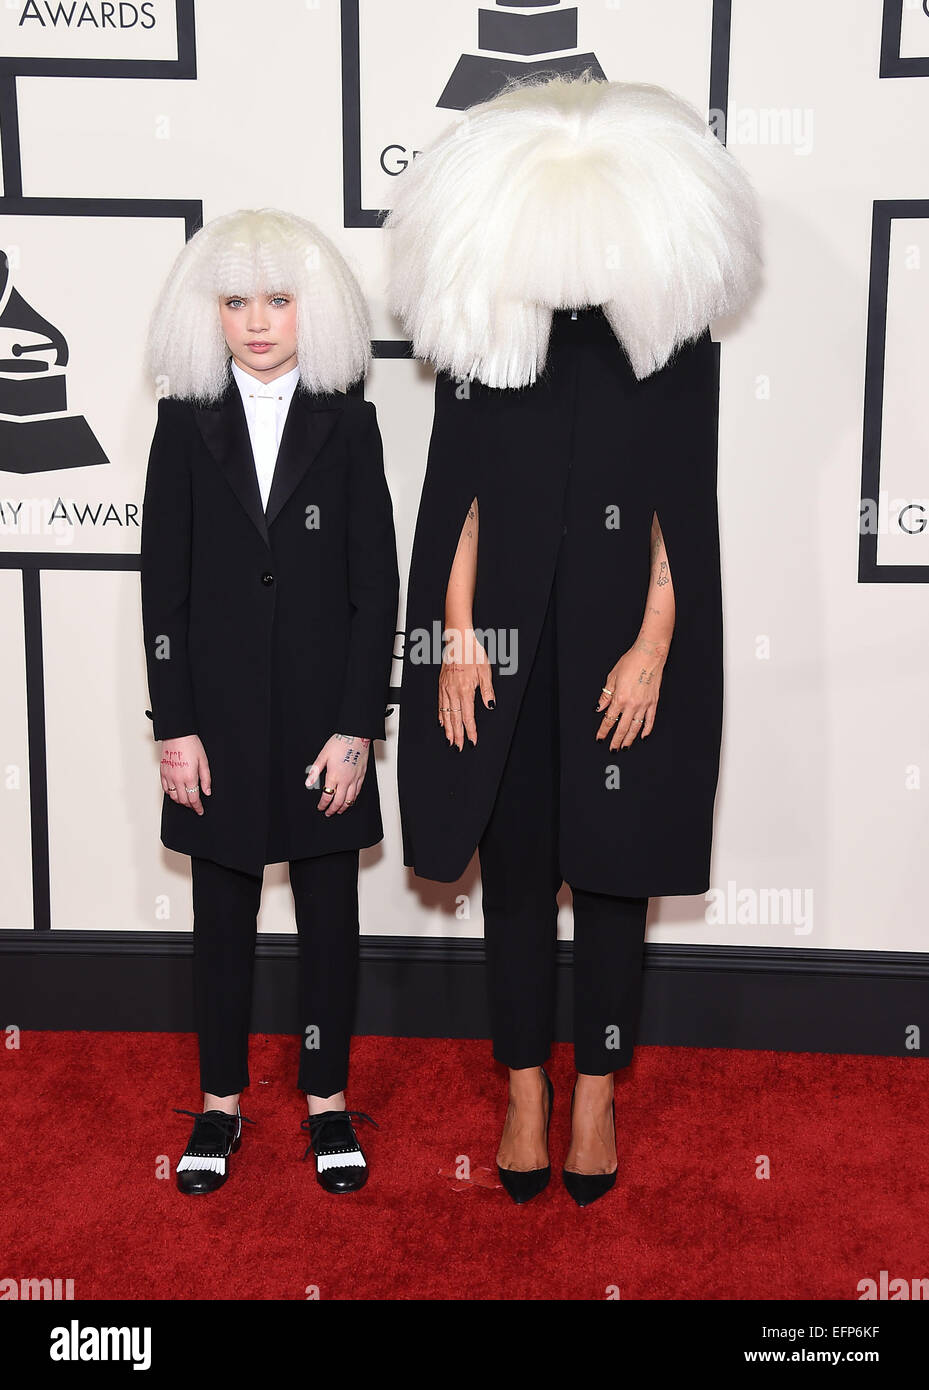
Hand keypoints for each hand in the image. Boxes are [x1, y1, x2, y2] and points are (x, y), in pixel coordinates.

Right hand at [160, 735, 210, 814]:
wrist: (177, 735)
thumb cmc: (191, 745)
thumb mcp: (204, 762)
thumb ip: (206, 779)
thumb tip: (207, 792)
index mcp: (189, 777)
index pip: (193, 799)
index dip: (197, 807)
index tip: (200, 811)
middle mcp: (178, 779)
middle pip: (183, 800)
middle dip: (190, 805)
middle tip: (195, 805)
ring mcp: (169, 777)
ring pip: (173, 797)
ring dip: (181, 801)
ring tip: (187, 800)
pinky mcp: (163, 773)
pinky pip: (166, 789)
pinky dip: (171, 794)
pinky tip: (177, 792)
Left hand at [306, 733, 369, 815]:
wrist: (357, 736)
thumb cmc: (340, 743)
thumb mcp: (323, 755)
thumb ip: (315, 770)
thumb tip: (308, 782)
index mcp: (334, 776)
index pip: (327, 796)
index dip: (323, 804)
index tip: (320, 807)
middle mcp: (345, 780)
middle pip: (338, 801)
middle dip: (332, 809)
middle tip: (328, 813)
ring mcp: (354, 779)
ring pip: (349, 799)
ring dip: (343, 807)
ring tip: (339, 811)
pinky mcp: (361, 776)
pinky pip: (357, 792)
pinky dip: (353, 799)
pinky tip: (350, 801)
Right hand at [439, 625, 495, 748]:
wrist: (458, 642)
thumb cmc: (472, 653)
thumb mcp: (486, 672)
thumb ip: (487, 691)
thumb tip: (490, 705)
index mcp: (465, 690)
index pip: (468, 716)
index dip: (470, 730)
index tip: (472, 740)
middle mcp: (453, 691)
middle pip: (455, 719)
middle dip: (457, 735)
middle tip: (458, 746)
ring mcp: (445, 689)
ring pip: (446, 714)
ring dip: (448, 729)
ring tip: (449, 740)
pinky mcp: (441, 685)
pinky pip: (440, 704)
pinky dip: (441, 715)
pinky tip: (441, 722)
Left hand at [595, 638, 666, 749]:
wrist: (649, 655)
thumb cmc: (631, 662)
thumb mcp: (612, 677)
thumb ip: (606, 695)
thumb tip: (600, 707)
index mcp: (619, 698)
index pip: (608, 719)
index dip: (603, 731)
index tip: (600, 738)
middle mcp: (632, 704)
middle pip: (621, 728)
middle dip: (616, 740)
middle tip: (612, 748)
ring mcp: (644, 705)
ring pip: (635, 728)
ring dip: (629, 739)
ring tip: (625, 747)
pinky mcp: (653, 702)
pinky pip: (650, 720)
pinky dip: (646, 730)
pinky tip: (643, 736)